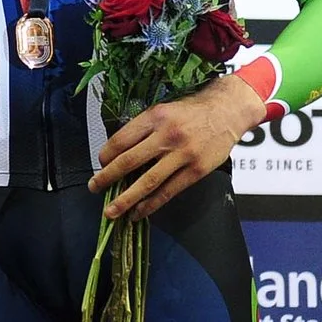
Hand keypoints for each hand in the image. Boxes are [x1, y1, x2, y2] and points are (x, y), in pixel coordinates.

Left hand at [87, 75, 264, 220]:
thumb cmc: (192, 110)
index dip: (106, 155)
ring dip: (126, 199)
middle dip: (107, 178)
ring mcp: (183, 154)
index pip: (122, 139)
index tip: (100, 164)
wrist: (227, 112)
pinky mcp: (196, 170)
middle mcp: (167, 135)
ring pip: (148, 181)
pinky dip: (151, 204)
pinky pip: (169, 191)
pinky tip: (139, 212)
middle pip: (130, 161)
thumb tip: (118, 152)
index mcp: (155, 117)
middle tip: (94, 187)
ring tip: (112, 211)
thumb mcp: (164, 109)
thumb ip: (143, 128)